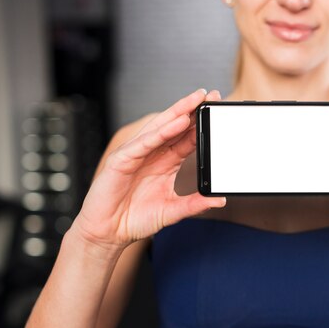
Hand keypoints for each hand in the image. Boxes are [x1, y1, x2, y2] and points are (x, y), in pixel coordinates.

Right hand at [72, 89, 225, 247]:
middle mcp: (153, 154)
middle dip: (192, 110)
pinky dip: (160, 132)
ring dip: (178, 113)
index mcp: (166, 162)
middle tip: (212, 95)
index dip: (201, 125)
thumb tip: (220, 199)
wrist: (108, 232)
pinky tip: (176, 122)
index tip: (217, 112)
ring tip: (197, 100)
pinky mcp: (122, 160)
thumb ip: (195, 204)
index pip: (187, 139)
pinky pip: (144, 143)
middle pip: (175, 127)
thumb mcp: (173, 211)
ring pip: (160, 129)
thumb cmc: (136, 219)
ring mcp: (137, 155)